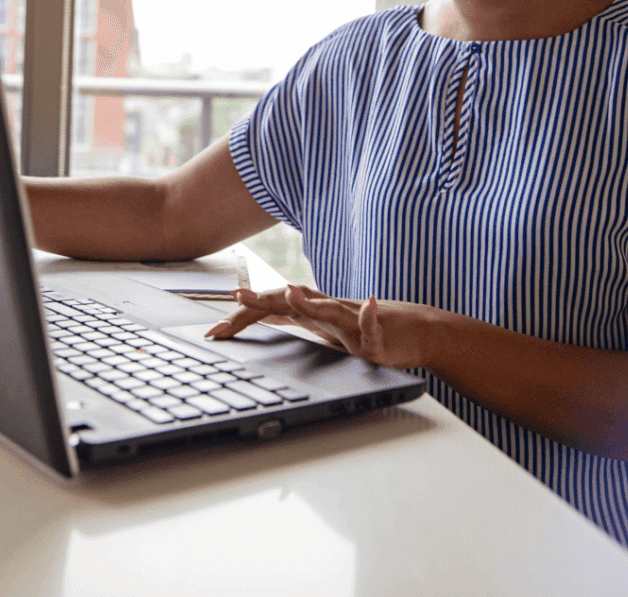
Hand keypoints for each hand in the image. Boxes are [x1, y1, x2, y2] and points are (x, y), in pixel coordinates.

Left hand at [205, 285, 428, 369]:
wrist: (413, 330)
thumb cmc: (366, 332)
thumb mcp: (325, 334)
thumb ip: (298, 325)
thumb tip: (266, 326)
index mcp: (313, 313)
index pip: (271, 310)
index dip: (244, 318)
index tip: (214, 331)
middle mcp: (329, 310)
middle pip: (290, 302)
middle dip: (263, 300)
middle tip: (235, 297)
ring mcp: (352, 318)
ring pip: (329, 307)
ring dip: (311, 300)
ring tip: (291, 293)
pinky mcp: (377, 331)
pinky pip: (373, 324)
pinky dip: (371, 316)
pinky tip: (371, 305)